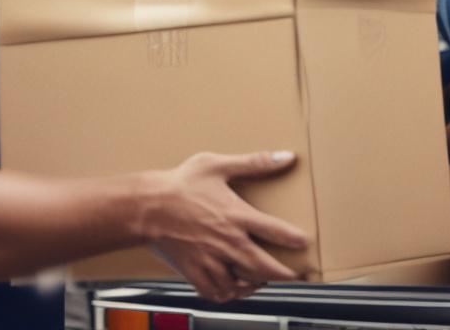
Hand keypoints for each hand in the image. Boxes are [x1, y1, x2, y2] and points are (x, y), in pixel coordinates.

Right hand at [145, 150, 307, 302]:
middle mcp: (227, 242)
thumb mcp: (217, 165)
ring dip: (255, 285)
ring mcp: (210, 260)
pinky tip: (232, 288)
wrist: (146, 206)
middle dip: (283, 274)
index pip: (275, 231)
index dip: (293, 239)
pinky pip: (215, 292)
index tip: (303, 244)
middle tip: (293, 275)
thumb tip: (286, 157)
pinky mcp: (194, 271)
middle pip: (264, 267)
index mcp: (236, 216)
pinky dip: (227, 293)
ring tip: (262, 280)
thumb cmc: (180, 183)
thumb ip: (254, 162)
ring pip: (241, 285)